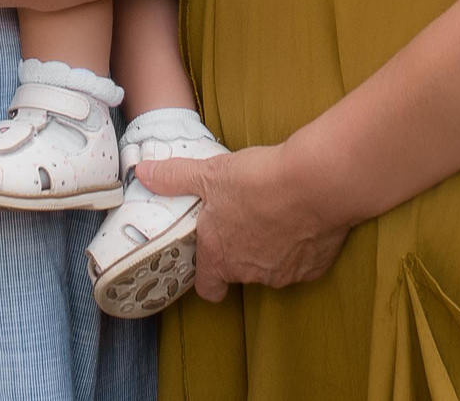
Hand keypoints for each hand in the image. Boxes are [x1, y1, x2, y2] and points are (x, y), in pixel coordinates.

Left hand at [137, 143, 348, 300]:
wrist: (315, 182)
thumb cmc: (258, 180)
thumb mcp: (209, 174)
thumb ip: (175, 177)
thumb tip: (143, 172)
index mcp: (220, 256)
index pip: (207, 287)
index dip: (207, 275)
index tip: (211, 257)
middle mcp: (250, 272)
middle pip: (241, 273)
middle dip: (242, 251)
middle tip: (247, 218)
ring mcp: (284, 273)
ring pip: (273, 268)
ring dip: (273, 248)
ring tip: (276, 214)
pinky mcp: (313, 268)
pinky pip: (303, 262)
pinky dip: (301, 246)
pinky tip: (302, 220)